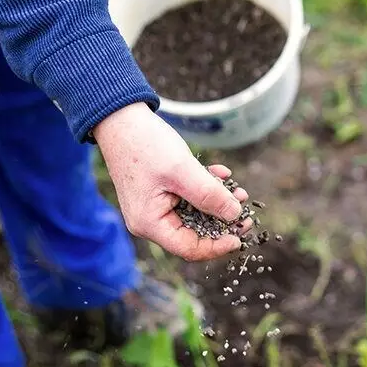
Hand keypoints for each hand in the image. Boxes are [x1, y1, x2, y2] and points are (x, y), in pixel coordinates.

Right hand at [92, 103, 249, 260]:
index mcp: (150, 223)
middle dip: (221, 221)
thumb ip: (209, 195)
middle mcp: (151, 220)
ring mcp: (155, 206)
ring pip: (195, 214)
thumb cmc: (145, 144)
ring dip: (218, 202)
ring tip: (238, 191)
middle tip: (245, 212)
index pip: (188, 248)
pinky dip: (206, 187)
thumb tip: (234, 215)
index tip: (239, 235)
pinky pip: (189, 197)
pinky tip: (220, 172)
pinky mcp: (161, 192)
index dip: (217, 246)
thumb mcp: (182, 170)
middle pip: (193, 233)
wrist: (122, 118)